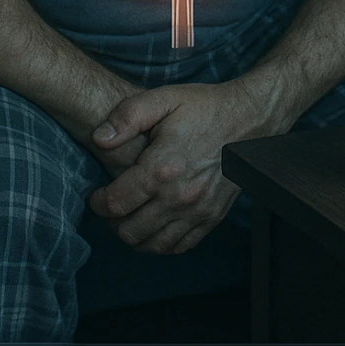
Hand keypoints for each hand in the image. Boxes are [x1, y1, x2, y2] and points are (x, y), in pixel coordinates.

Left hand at [86, 77, 278, 254]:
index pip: (115, 203)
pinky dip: (161, 244)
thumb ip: (127, 116)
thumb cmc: (204, 107)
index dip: (97, 203)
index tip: (95, 195)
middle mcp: (178, 197)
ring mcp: (197, 211)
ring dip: (134, 237)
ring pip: (153, 245)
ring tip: (128, 219)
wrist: (249, 119)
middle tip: (110, 208)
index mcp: (161, 169)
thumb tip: (99, 138)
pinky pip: (180, 246)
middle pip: (130, 231)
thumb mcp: (163, 99)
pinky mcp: (212, 217)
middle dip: (111, 222)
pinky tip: (154, 227)